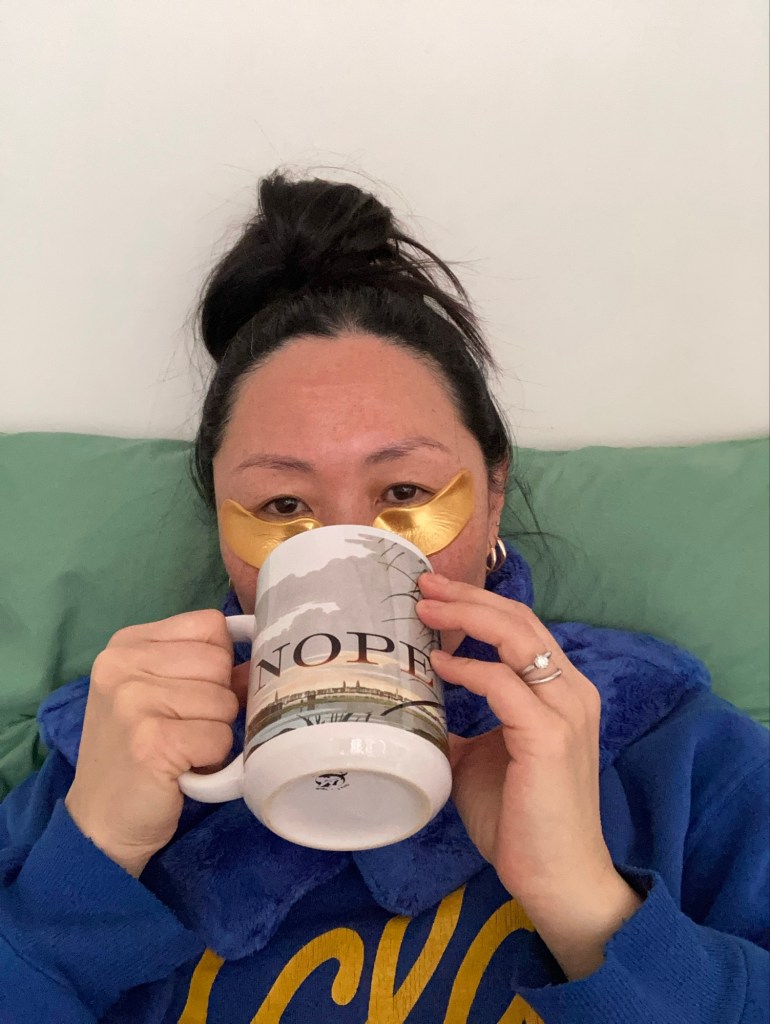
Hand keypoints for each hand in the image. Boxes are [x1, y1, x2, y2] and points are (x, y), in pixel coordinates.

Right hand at [65, 610, 247, 877]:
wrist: (100, 822)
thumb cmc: (136, 752)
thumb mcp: (159, 694)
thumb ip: (200, 667)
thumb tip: (261, 656)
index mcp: (127, 643)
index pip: (209, 625)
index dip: (219, 660)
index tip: (199, 690)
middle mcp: (123, 664)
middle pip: (219, 661)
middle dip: (219, 700)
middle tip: (187, 728)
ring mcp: (133, 701)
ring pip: (224, 701)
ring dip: (216, 733)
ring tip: (183, 749)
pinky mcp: (151, 741)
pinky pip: (219, 738)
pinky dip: (213, 759)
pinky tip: (183, 768)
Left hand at [417, 573, 641, 978]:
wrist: (558, 878)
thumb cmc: (522, 820)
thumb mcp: (484, 760)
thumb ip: (464, 728)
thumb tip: (422, 710)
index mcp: (562, 692)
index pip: (522, 628)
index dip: (478, 604)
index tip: (433, 595)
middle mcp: (571, 691)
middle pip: (519, 620)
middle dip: (468, 597)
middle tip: (423, 586)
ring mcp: (565, 711)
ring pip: (517, 638)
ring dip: (467, 617)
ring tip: (425, 609)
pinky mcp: (549, 737)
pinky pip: (504, 685)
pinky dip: (469, 668)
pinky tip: (439, 665)